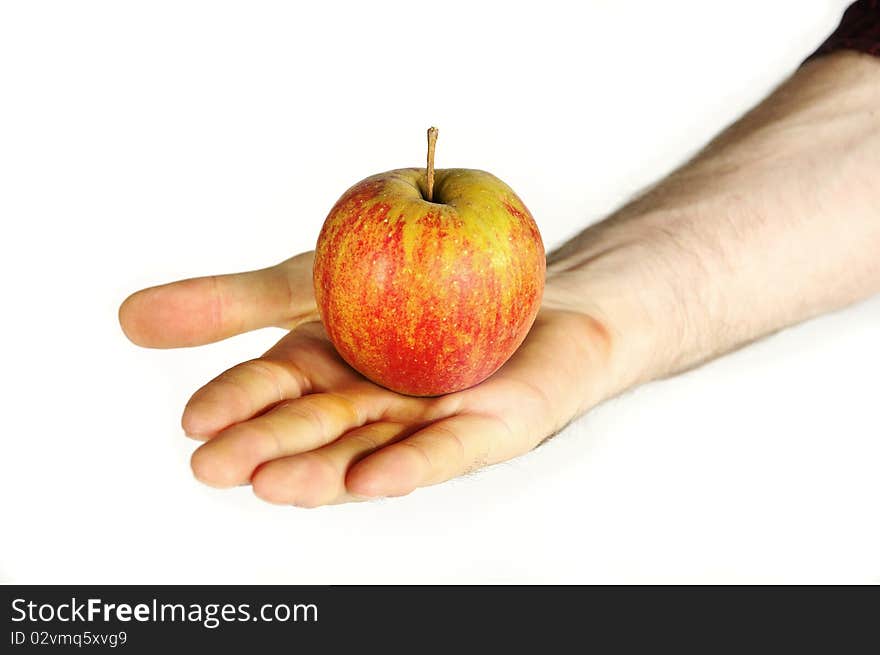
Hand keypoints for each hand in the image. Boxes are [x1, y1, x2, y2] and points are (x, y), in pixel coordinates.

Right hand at [119, 252, 614, 505]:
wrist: (526, 282)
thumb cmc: (414, 285)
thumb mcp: (312, 279)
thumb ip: (234, 304)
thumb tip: (127, 319)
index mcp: (327, 374)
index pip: (273, 389)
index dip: (236, 404)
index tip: (193, 421)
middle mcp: (370, 408)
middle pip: (314, 429)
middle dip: (266, 448)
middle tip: (214, 467)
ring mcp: (425, 422)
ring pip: (369, 449)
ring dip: (323, 471)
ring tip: (276, 485)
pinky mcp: (484, 429)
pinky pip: (447, 449)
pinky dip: (414, 464)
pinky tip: (375, 478)